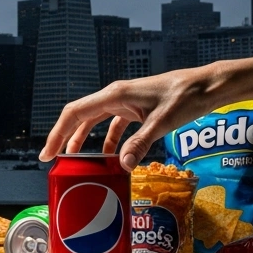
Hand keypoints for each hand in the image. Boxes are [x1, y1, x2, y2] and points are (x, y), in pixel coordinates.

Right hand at [38, 67, 223, 170]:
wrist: (205, 86)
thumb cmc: (185, 97)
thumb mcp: (162, 122)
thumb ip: (140, 143)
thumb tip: (121, 166)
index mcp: (115, 95)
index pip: (74, 113)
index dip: (57, 133)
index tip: (47, 153)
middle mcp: (116, 95)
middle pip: (80, 116)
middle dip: (64, 138)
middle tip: (53, 160)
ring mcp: (126, 101)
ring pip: (95, 120)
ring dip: (84, 139)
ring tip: (76, 161)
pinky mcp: (136, 108)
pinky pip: (113, 124)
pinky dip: (108, 140)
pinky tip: (111, 156)